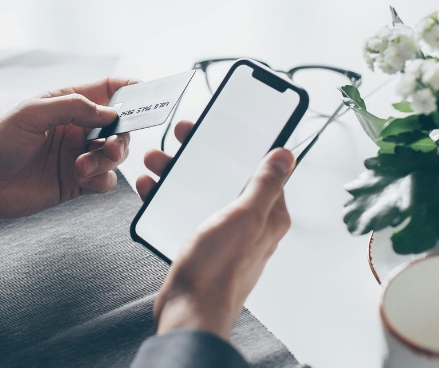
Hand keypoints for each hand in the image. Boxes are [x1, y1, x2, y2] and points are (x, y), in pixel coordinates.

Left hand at [0, 77, 138, 219]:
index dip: (131, 89)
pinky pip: (106, 180)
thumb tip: (111, 112)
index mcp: (68, 103)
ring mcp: (79, 155)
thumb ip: (73, 107)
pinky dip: (101, 179)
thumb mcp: (32, 113)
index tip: (149, 95)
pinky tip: (81, 178)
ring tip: (85, 166)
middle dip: (122, 136)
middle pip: (120, 127)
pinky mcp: (77, 182)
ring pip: (116, 155)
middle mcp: (78, 128)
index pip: (109, 89)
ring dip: (109, 160)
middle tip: (110, 146)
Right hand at [138, 122, 294, 339]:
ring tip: (157, 161)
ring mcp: (224, 234)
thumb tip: (286, 156)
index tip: (219, 126)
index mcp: (267, 215)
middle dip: (201, 154)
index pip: (260, 169)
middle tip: (181, 137)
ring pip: (202, 190)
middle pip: (226, 176)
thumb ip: (266, 185)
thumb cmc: (218, 271)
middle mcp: (248, 224)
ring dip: (179, 173)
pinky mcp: (201, 244)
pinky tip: (152, 188)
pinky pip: (185, 210)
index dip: (240, 144)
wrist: (189, 312)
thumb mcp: (245, 217)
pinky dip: (168, 196)